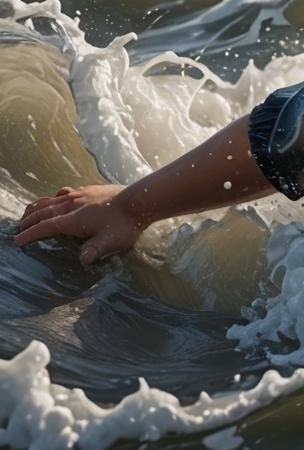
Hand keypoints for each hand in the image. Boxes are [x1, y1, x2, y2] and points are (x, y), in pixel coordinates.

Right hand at [14, 185, 142, 264]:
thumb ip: (95, 251)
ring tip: (29, 212)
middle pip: (44, 210)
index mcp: (74, 219)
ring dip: (38, 206)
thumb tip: (83, 260)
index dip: (30, 234)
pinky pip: (65, 191)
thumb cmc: (126, 223)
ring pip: (52, 199)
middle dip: (29, 220)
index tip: (16, 241)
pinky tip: (57, 198)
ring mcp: (81, 194)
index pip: (46, 227)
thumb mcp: (110, 242)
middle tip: (18, 227)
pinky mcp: (90, 189)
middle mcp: (73, 204)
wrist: (142, 198)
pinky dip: (54, 196)